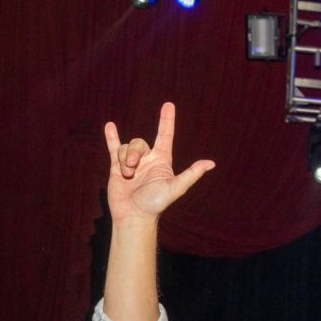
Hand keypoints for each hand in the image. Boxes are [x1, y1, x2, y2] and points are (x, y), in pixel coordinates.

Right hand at [103, 102, 213, 224]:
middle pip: (139, 143)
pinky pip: (114, 147)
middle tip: (132, 171)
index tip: (169, 105)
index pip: (165, 135)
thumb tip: (211, 163)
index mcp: (162, 161)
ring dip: (124, 160)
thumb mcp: (176, 187)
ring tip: (126, 175)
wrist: (134, 215)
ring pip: (126, 148)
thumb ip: (191, 174)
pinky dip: (112, 137)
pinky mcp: (116, 166)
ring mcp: (132, 162)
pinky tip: (110, 126)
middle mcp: (148, 159)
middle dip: (133, 154)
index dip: (167, 120)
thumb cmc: (156, 204)